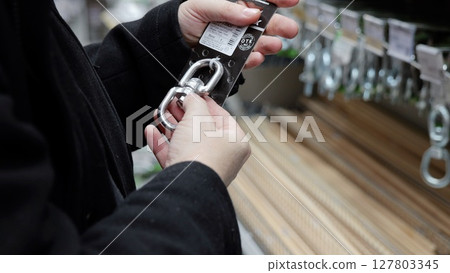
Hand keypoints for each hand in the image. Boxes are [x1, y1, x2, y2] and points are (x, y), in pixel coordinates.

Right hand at [145, 94, 250, 185]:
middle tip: (173, 103)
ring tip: (159, 114)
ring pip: (185, 142)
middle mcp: (223, 157)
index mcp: (235, 143)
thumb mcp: (198, 118)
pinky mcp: (186, 176)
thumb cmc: (201, 156)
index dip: (206, 103)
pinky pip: (173, 156)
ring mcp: (204, 168)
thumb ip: (194, 103)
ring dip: (170, 126)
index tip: (194, 95)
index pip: (222, 116)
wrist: (185, 185)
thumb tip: (191, 97)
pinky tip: (152, 131)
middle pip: (201, 129)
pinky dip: (162, 143)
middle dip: (183, 114)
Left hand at [178, 0, 298, 68]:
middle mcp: (239, 20)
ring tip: (274, 45)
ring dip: (268, 44)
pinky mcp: (232, 55)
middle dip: (279, 25)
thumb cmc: (186, 16)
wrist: (175, 40)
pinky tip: (255, 56)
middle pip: (264, 22)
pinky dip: (252, 59)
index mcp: (235, 3)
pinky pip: (246, 58)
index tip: (291, 1)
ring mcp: (237, 38)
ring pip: (258, 41)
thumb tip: (251, 13)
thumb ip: (227, 9)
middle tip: (289, 29)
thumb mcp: (202, 5)